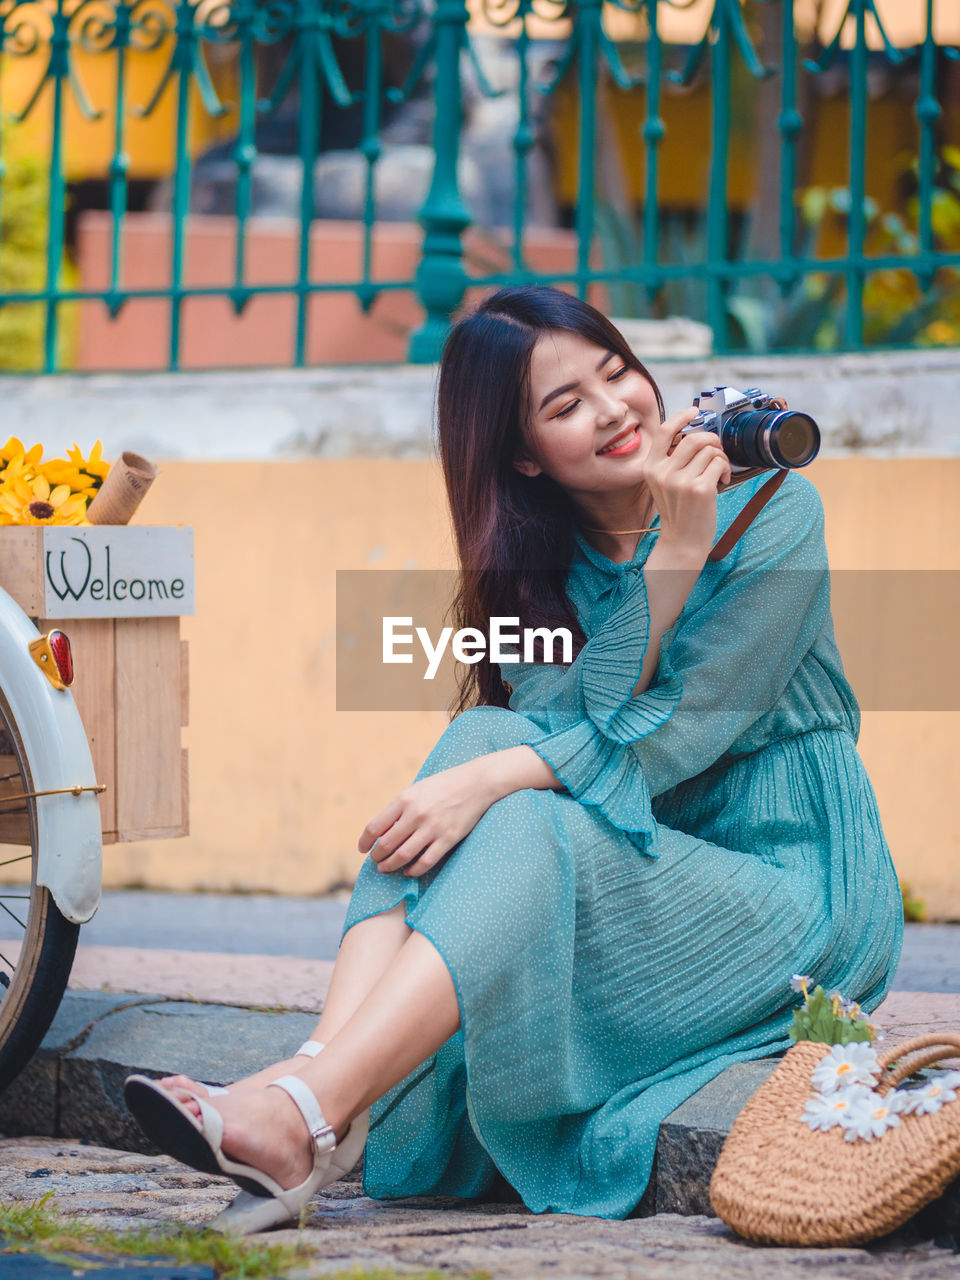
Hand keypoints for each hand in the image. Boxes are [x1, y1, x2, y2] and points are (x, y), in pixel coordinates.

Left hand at [358, 758, 498, 876]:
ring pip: (403, 856)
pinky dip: (413, 870)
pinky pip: (425, 862)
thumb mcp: (417, 789)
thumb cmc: (443, 785)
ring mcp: (433, 828)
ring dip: (390, 866)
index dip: (365, 842)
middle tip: (375, 862)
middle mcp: (416, 814)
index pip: (375, 828)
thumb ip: (400, 808)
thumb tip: (382, 830)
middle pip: (386, 845)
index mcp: (404, 799)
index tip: (362, 849)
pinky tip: (408, 871)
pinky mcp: (448, 838)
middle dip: (377, 857)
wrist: (476, 782)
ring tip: (386, 869)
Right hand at [638, 408, 732, 558]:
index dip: (680, 416)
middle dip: (712, 440)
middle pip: (694, 438)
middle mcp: (663, 472)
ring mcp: (681, 481)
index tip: (694, 411)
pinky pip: (719, 463)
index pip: (663, 431)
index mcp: (650, 468)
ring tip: (719, 473)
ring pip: (710, 450)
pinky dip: (725, 469)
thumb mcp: (665, 483)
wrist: (682, 542)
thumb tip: (696, 434)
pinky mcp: (700, 489)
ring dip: (720, 458)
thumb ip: (672, 461)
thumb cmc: (678, 511)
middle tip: (717, 452)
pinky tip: (722, 482)